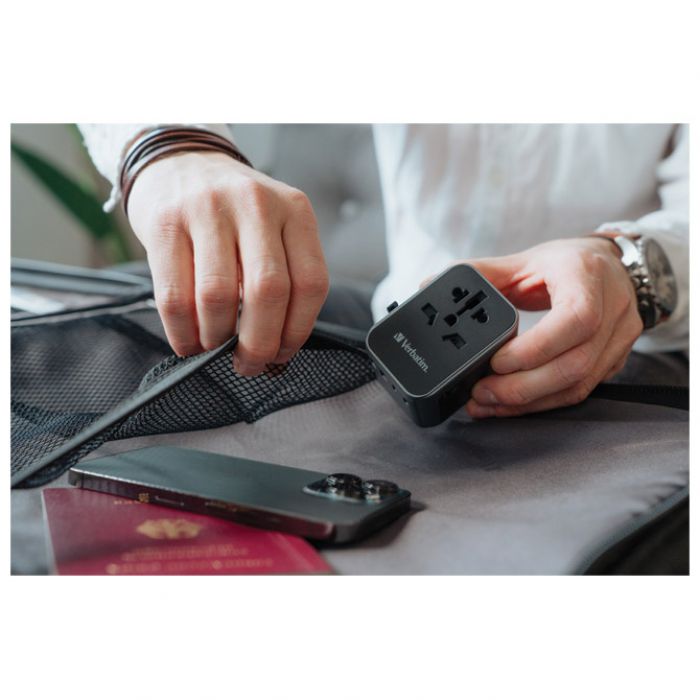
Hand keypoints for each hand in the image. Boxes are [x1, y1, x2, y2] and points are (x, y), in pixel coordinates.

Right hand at [127, 151, 328, 374]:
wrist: (180, 162)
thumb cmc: (234, 211)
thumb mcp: (274, 227)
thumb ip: (283, 275)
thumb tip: (277, 348)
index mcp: (295, 211)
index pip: (310, 283)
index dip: (298, 331)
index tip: (282, 355)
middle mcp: (256, 205)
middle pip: (268, 292)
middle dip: (259, 344)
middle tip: (249, 364)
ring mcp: (208, 210)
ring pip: (218, 296)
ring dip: (217, 340)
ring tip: (215, 349)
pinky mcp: (165, 223)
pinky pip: (174, 296)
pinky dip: (182, 332)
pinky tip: (189, 341)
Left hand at [461, 237, 642, 416]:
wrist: (613, 267)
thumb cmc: (569, 262)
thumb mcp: (526, 260)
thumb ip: (481, 274)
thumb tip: (430, 285)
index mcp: (587, 277)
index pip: (575, 320)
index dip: (535, 349)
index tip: (496, 362)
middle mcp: (612, 310)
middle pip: (574, 364)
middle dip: (522, 387)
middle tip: (482, 393)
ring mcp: (618, 339)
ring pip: (578, 385)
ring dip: (529, 402)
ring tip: (489, 403)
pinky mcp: (613, 361)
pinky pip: (579, 391)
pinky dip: (542, 403)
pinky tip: (513, 405)